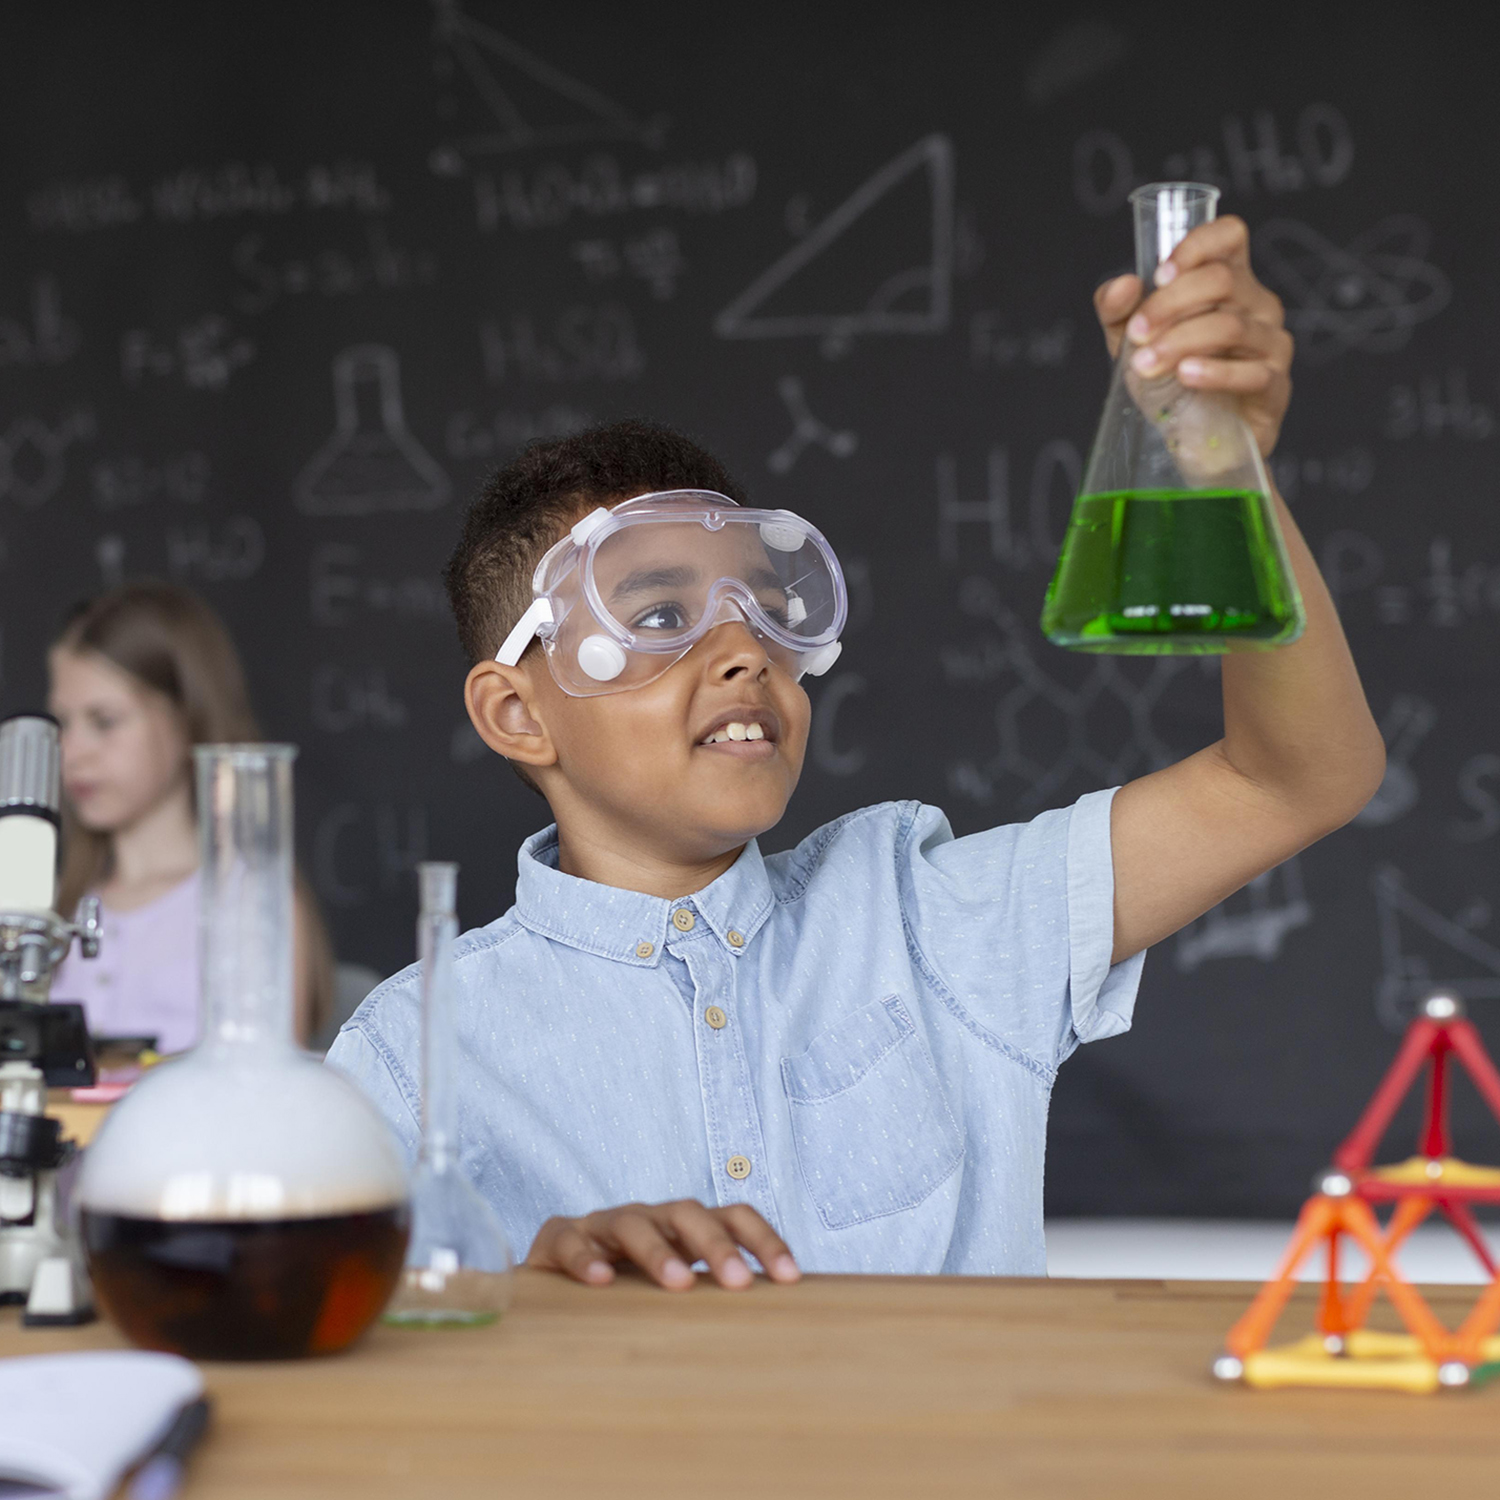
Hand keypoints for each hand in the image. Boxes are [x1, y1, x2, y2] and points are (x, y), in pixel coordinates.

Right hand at [526, 1199, 801, 1290]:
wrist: (552, 1280)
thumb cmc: (628, 1290)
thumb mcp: (672, 1291)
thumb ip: (713, 1299)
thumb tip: (779, 1335)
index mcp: (684, 1228)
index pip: (733, 1216)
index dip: (764, 1240)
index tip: (790, 1278)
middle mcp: (649, 1217)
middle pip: (688, 1213)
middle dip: (717, 1244)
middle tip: (738, 1283)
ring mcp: (603, 1224)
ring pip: (634, 1222)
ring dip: (658, 1251)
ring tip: (678, 1283)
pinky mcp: (558, 1238)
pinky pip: (571, 1239)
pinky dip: (586, 1257)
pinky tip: (601, 1281)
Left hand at [1093, 215, 1292, 456]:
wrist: (1193, 443)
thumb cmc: (1169, 384)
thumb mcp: (1132, 343)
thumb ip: (1118, 311)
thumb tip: (1124, 285)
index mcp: (1229, 283)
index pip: (1229, 236)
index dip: (1197, 245)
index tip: (1159, 276)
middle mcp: (1257, 305)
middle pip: (1223, 280)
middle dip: (1170, 304)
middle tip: (1137, 335)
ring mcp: (1271, 343)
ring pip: (1231, 325)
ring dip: (1179, 342)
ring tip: (1146, 365)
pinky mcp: (1274, 385)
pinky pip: (1250, 371)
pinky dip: (1213, 372)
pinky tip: (1186, 376)